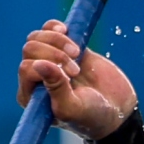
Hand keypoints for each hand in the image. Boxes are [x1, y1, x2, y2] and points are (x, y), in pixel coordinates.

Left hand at [17, 20, 136, 140]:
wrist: (117, 109)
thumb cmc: (92, 117)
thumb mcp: (73, 108)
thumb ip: (56, 88)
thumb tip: (38, 64)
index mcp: (31, 95)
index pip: (26, 68)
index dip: (47, 66)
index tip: (70, 76)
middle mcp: (36, 77)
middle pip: (30, 49)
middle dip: (54, 54)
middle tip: (76, 70)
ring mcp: (49, 61)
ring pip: (36, 37)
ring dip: (57, 40)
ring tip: (77, 54)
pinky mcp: (64, 49)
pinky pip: (49, 29)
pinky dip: (56, 27)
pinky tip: (67, 32)